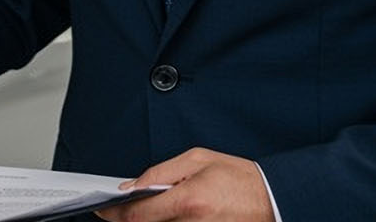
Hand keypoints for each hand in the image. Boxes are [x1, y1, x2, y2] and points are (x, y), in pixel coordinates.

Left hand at [95, 148, 272, 221]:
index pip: (137, 214)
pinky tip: (164, 214)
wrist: (275, 200)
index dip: (113, 213)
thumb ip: (159, 173)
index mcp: (188, 201)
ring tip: (147, 207)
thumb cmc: (240, 178)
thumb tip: (131, 186)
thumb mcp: (197, 160)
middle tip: (121, 205)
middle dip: (130, 216)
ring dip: (149, 220)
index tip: (100, 209)